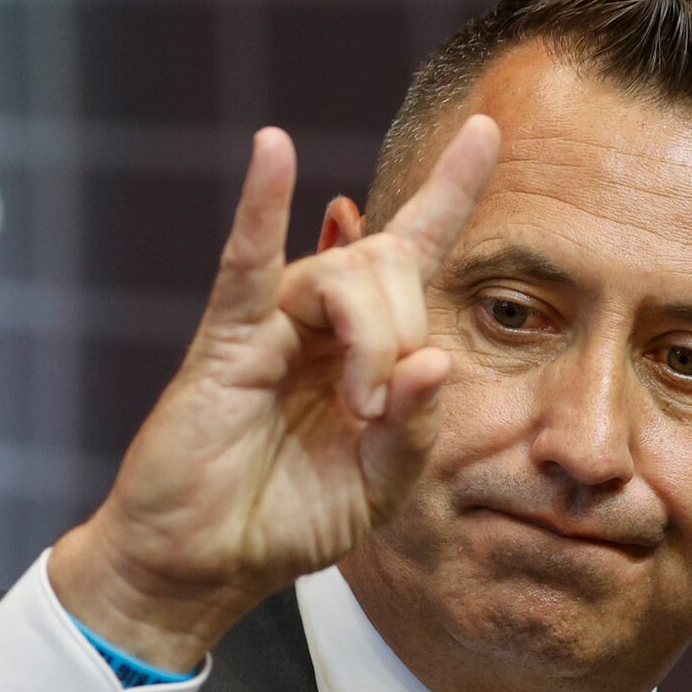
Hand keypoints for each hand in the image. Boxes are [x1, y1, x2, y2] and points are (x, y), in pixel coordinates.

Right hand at [47, 116, 501, 669]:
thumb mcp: (380, 488)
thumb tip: (433, 360)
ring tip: (359, 408)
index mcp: (368, 349)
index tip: (486, 129)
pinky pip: (248, 261)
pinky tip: (274, 150)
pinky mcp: (228, 338)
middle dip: (404, 331)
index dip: (451, 191)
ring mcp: (274, 323)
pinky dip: (261, 204)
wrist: (205, 561)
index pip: (417, 252)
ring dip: (370, 339)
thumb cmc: (287, 520)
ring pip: (344, 276)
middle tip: (383, 410)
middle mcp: (324, 322)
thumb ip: (416, 430)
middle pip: (391, 265)